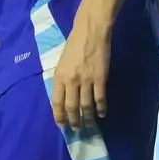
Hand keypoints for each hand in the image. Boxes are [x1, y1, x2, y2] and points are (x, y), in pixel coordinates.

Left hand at [51, 15, 111, 129]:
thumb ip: (63, 78)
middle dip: (73, 121)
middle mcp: (71, 81)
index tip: (61, 125)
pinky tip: (102, 114)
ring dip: (88, 118)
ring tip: (89, 124)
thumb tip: (65, 96)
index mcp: (59, 76)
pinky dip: (101, 109)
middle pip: (71, 107)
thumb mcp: (62, 61)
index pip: (56, 102)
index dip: (59, 116)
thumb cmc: (74, 44)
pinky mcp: (101, 79)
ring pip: (86, 106)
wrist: (91, 31)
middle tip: (76, 128)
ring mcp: (86, 80)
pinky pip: (100, 99)